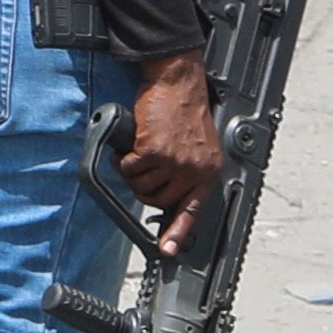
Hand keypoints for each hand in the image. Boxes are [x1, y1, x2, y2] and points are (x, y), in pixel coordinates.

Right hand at [121, 53, 224, 255]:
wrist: (176, 82)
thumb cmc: (182, 108)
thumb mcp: (195, 144)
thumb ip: (186, 169)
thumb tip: (166, 189)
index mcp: (207, 171)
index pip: (192, 209)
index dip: (177, 231)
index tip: (166, 250)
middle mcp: (194, 170)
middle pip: (158, 200)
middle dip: (144, 186)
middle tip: (142, 167)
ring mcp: (175, 162)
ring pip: (141, 186)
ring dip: (133, 170)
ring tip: (139, 150)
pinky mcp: (154, 152)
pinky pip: (129, 168)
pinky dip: (124, 157)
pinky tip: (133, 143)